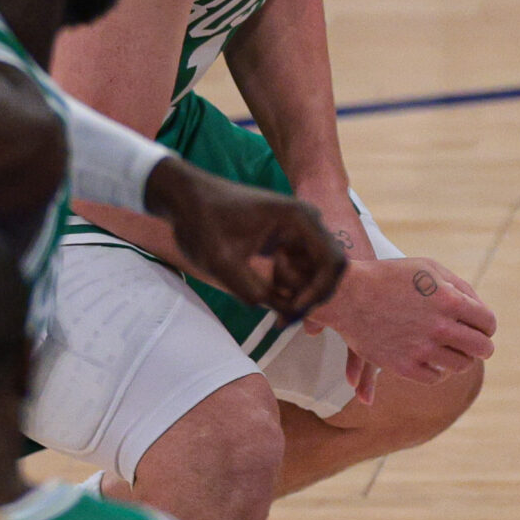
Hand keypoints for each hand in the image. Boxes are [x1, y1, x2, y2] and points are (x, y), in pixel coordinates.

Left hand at [155, 174, 347, 320]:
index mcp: (300, 220)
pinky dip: (287, 283)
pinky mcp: (288, 238)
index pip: (332, 262)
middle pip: (328, 269)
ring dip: (296, 290)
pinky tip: (265, 285)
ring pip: (315, 272)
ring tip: (263, 294)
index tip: (291, 310)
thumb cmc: (203, 224)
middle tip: (280, 319)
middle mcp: (308, 222)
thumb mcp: (223, 264)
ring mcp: (300, 230)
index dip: (318, 291)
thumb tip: (284, 312)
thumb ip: (255, 292)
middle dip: (308, 296)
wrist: (187, 199)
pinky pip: (301, 267)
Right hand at [309, 255, 496, 385]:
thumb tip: (479, 308)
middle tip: (481, 347)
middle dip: (484, 347)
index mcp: (450, 301)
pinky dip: (440, 372)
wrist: (347, 293)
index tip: (484, 328)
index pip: (487, 322)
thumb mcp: (430, 269)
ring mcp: (421, 349)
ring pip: (460, 365)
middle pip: (480, 347)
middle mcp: (440, 327)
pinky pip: (435, 377)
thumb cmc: (391, 276)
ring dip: (463, 360)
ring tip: (459, 354)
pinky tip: (437, 363)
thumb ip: (459, 287)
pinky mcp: (403, 366)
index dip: (488, 326)